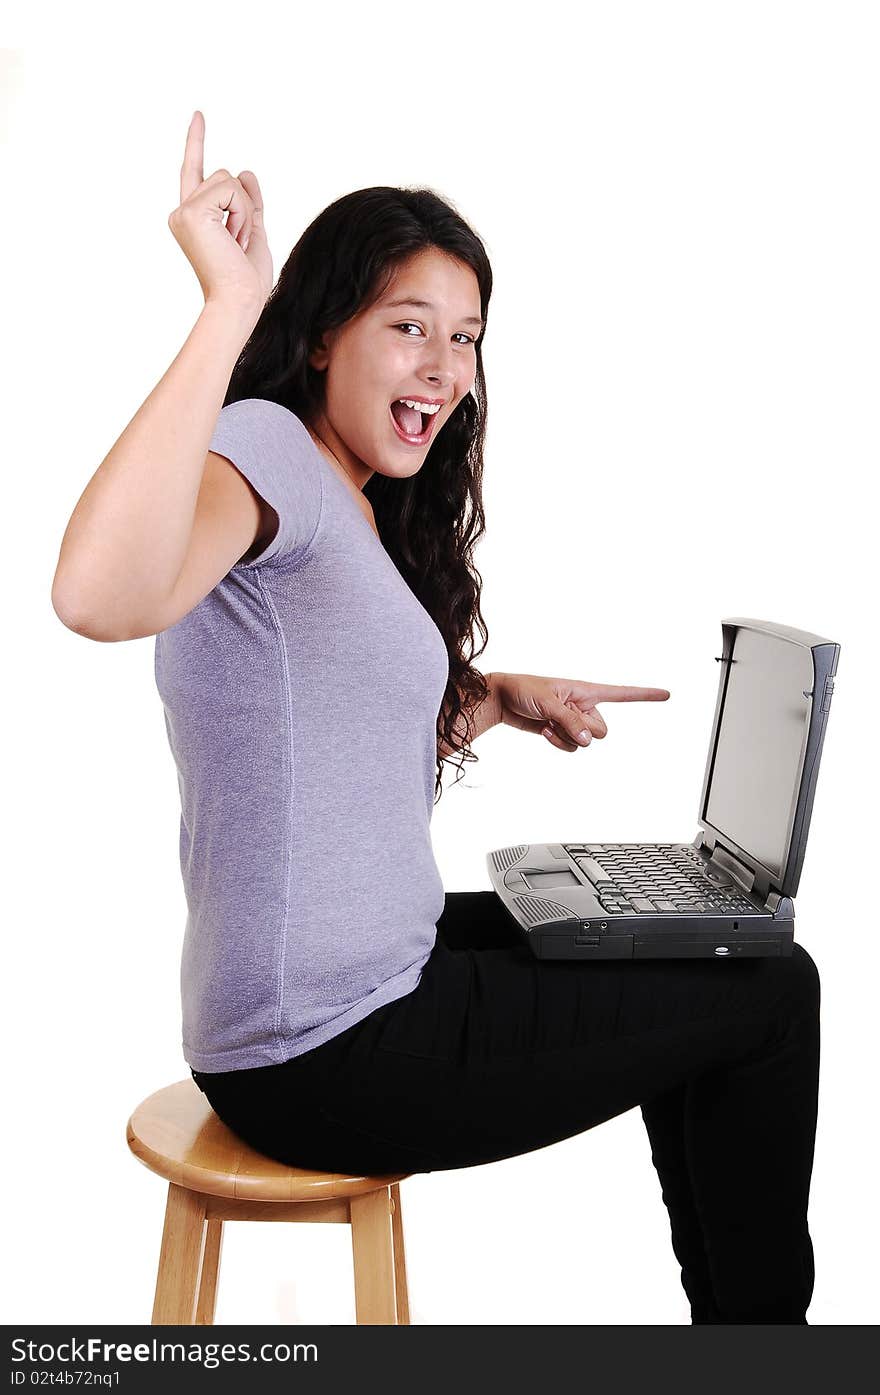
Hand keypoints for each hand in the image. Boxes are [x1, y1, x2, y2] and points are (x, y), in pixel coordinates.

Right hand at [167, 110, 273, 313]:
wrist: (239, 301)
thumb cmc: (246, 279)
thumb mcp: (252, 232)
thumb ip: (248, 203)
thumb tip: (246, 171)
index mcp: (194, 218)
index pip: (195, 171)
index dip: (197, 142)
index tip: (199, 116)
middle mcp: (182, 211)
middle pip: (224, 176)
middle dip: (244, 205)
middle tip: (238, 243)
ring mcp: (183, 211)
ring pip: (228, 180)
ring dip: (244, 211)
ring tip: (236, 242)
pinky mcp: (192, 211)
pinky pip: (231, 190)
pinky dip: (241, 214)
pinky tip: (233, 238)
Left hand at [493, 672, 670, 751]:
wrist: (502, 700)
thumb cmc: (523, 690)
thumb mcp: (548, 703)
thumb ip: (570, 721)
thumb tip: (588, 740)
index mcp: (586, 690)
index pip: (621, 693)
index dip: (644, 695)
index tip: (666, 694)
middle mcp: (584, 705)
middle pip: (602, 730)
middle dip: (582, 729)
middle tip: (560, 717)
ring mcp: (573, 720)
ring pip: (585, 742)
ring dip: (565, 736)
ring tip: (547, 721)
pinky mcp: (562, 732)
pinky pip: (571, 747)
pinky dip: (558, 742)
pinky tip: (544, 730)